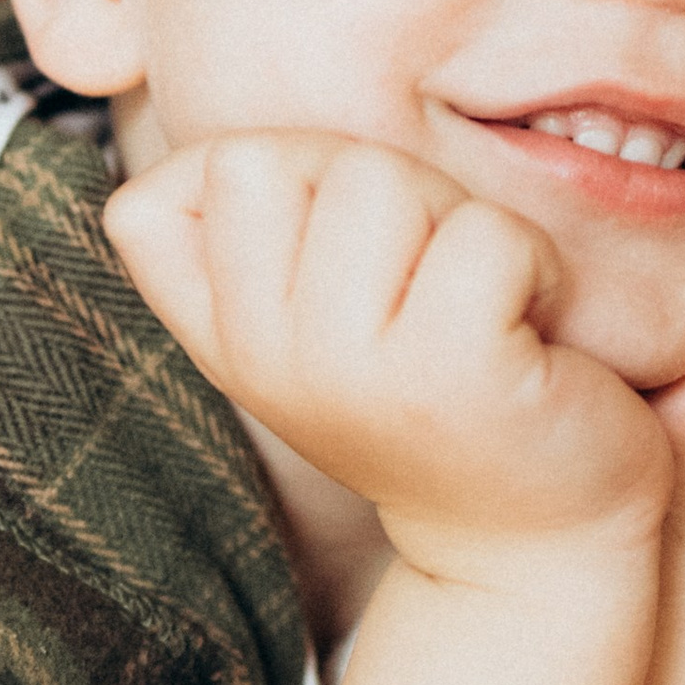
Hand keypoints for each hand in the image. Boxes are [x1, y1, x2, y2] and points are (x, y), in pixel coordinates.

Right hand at [105, 131, 671, 584]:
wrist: (538, 539)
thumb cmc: (435, 388)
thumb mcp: (311, 318)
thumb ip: (246, 234)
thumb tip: (198, 144)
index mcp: (222, 343)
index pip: (146, 206)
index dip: (261, 181)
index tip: (340, 251)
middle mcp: (264, 360)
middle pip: (271, 158)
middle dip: (370, 184)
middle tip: (425, 273)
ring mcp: (351, 371)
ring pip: (379, 179)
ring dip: (454, 219)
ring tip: (476, 301)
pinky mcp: (454, 375)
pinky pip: (483, 234)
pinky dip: (531, 261)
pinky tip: (528, 331)